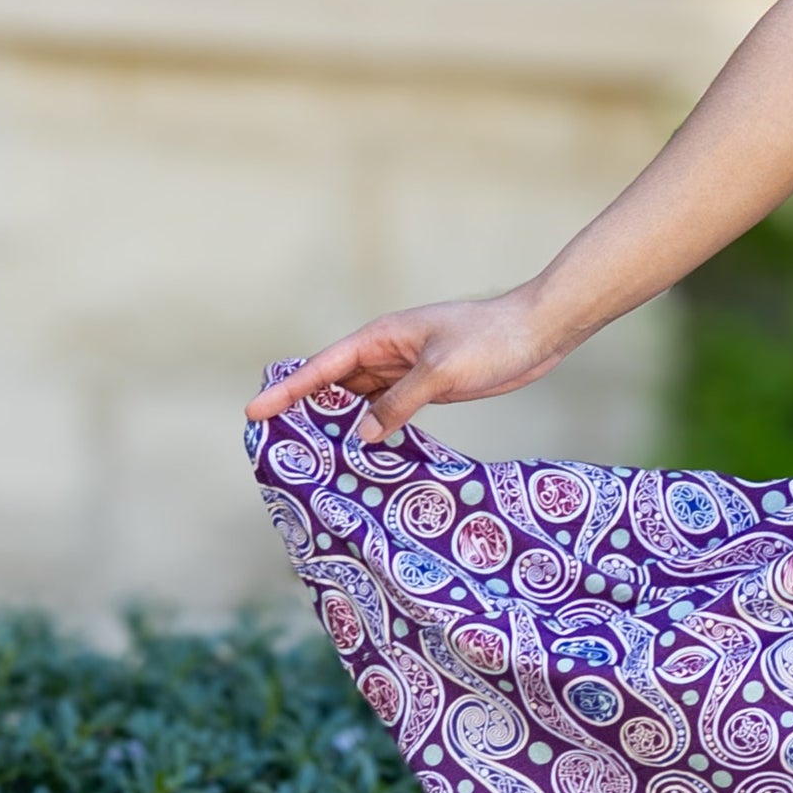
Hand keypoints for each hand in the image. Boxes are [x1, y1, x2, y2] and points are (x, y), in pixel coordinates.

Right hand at [249, 288, 566, 438]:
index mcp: (380, 338)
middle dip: (306, 412)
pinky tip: (363, 453)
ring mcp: (405, 372)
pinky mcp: (426, 389)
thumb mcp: (441, 372)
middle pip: (334, 386)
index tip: (255, 411)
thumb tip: (363, 434)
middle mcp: (386, 355)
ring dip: (340, 426)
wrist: (537, 333)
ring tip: (313, 458)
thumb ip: (399, 403)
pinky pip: (388, 411)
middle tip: (276, 445)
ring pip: (360, 401)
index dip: (287, 390)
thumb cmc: (490, 339)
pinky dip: (374, 429)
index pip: (322, 367)